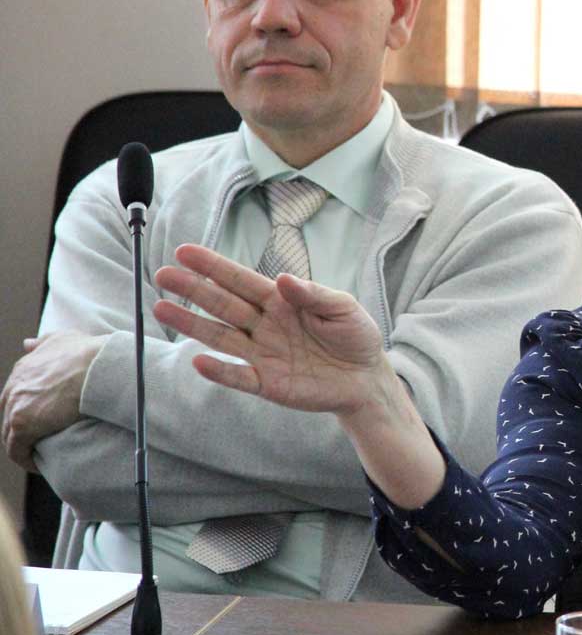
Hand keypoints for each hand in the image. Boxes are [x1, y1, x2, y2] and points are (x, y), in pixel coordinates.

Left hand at [2, 332, 103, 469]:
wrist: (97, 367)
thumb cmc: (88, 353)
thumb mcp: (64, 339)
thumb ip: (44, 342)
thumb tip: (27, 343)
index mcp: (23, 369)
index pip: (17, 395)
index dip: (28, 409)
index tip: (44, 419)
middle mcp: (14, 386)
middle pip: (9, 414)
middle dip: (22, 427)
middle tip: (42, 438)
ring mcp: (16, 405)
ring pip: (10, 434)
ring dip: (23, 445)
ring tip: (41, 455)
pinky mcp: (22, 424)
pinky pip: (16, 450)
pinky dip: (25, 459)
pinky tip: (39, 464)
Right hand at [153, 243, 397, 417]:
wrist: (366, 378)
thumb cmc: (355, 336)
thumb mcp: (344, 308)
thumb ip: (315, 294)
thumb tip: (285, 279)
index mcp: (281, 301)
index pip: (241, 280)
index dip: (214, 267)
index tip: (184, 252)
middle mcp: (265, 325)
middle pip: (223, 304)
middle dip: (193, 289)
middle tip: (163, 275)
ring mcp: (262, 354)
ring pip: (220, 336)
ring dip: (192, 324)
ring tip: (161, 308)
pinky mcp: (267, 383)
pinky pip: (238, 376)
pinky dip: (219, 371)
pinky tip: (198, 361)